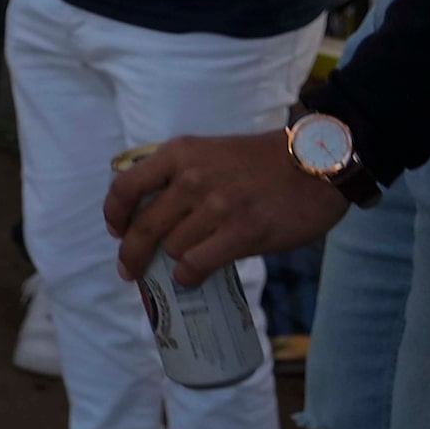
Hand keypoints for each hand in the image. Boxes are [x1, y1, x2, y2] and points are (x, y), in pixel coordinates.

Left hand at [103, 130, 349, 287]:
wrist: (315, 164)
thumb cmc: (261, 163)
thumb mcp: (210, 152)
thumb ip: (180, 176)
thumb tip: (152, 218)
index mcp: (179, 154)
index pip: (126, 187)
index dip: (114, 214)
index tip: (115, 231)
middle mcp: (192, 178)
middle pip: (144, 226)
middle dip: (131, 254)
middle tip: (129, 270)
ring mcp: (217, 206)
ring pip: (172, 248)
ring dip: (171, 263)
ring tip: (181, 266)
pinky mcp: (243, 232)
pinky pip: (197, 264)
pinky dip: (188, 276)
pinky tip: (191, 276)